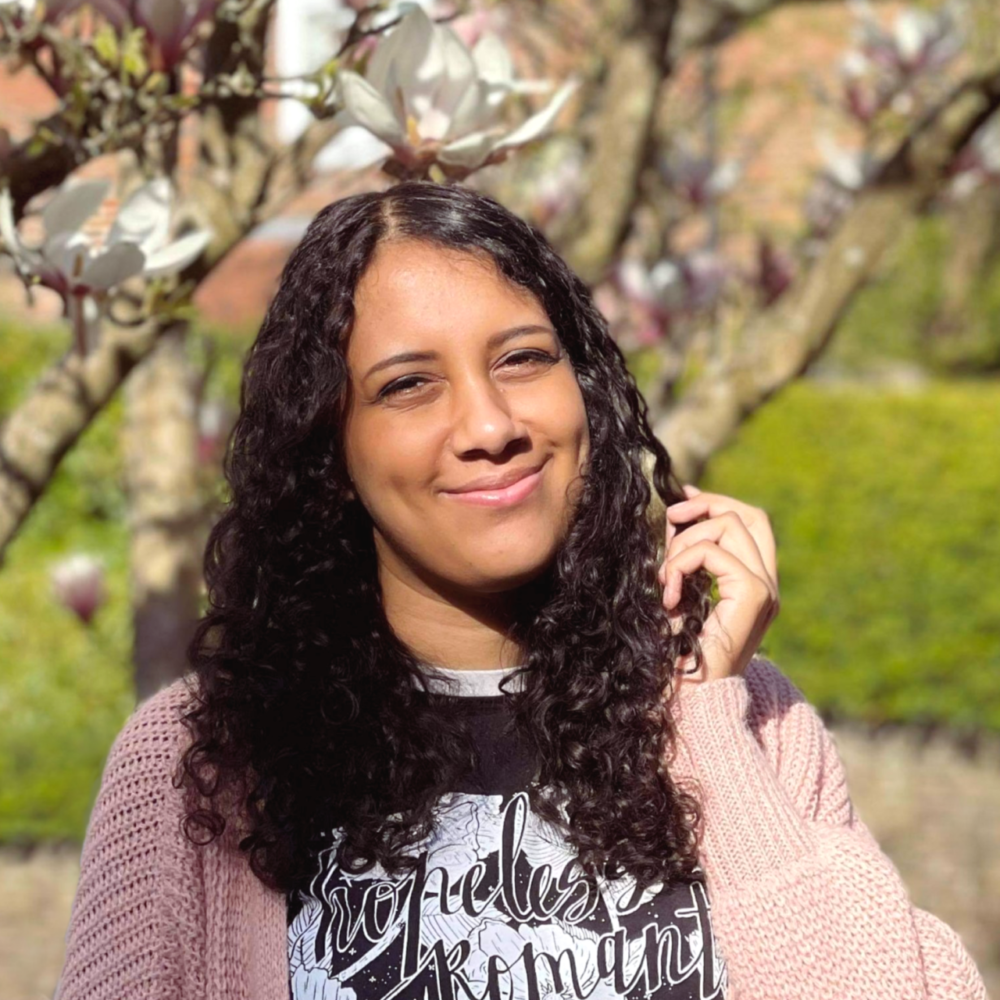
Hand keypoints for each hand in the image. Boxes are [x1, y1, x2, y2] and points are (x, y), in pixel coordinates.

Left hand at [657, 484, 779, 686]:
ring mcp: (765, 590)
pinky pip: (712, 553)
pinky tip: (669, 597)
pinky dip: (681, 564)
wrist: (689, 697)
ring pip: (729, 526)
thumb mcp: (682, 591)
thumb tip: (679, 512)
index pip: (752, 521)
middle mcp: (768, 584)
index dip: (717, 502)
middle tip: (670, 520)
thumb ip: (686, 556)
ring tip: (665, 578)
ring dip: (684, 543)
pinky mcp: (752, 596)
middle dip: (704, 507)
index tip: (682, 500)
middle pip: (748, 515)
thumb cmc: (678, 652)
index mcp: (756, 583)